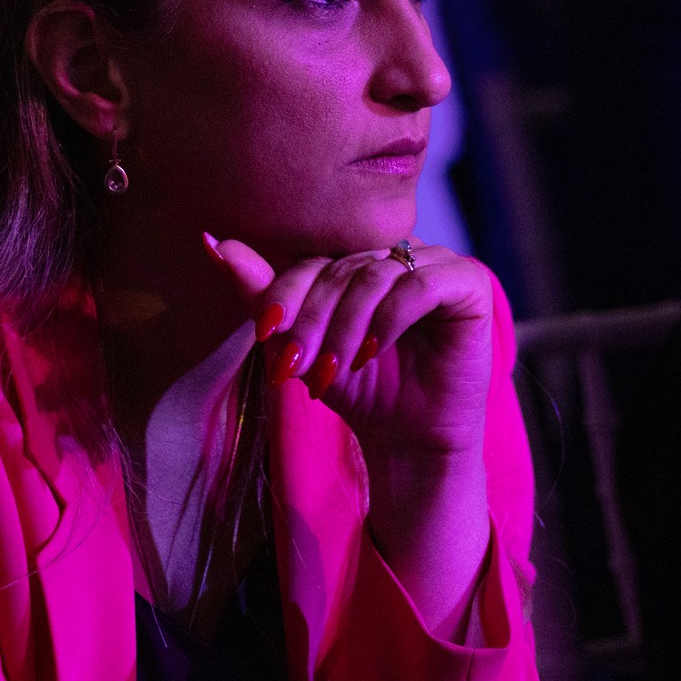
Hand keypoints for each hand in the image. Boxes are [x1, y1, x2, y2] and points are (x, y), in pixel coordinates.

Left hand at [209, 234, 493, 633]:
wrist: (408, 440)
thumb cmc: (360, 390)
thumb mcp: (303, 343)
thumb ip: (265, 294)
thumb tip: (212, 240)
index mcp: (362, 260)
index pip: (315, 262)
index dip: (286, 294)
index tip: (264, 334)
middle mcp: (400, 254)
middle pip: (343, 269)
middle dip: (314, 320)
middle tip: (299, 367)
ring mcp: (438, 264)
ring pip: (376, 275)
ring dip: (346, 326)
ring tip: (334, 369)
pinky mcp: (468, 285)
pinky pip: (421, 285)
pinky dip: (389, 319)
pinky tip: (372, 353)